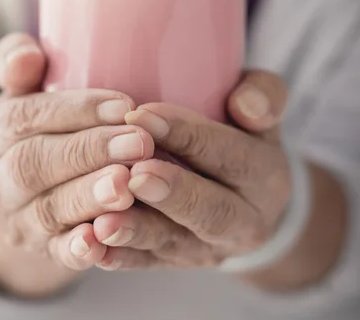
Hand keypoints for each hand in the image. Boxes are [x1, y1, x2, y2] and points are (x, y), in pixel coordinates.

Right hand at [0, 33, 154, 296]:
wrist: (25, 193)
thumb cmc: (38, 130)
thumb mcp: (22, 94)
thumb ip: (18, 64)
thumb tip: (28, 55)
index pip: (24, 117)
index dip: (74, 111)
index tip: (125, 105)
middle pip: (34, 164)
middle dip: (88, 152)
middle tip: (139, 144)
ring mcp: (13, 221)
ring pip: (47, 210)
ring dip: (88, 197)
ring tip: (128, 185)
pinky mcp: (39, 252)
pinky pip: (56, 255)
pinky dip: (78, 250)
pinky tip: (102, 242)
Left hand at [93, 71, 345, 289]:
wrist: (244, 198)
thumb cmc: (241, 138)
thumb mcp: (261, 113)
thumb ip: (264, 96)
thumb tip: (246, 106)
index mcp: (266, 177)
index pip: (230, 156)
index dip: (188, 136)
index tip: (142, 115)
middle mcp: (244, 222)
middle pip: (210, 212)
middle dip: (171, 193)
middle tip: (134, 174)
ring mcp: (207, 248)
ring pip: (172, 243)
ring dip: (137, 232)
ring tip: (103, 222)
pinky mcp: (175, 261)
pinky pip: (146, 263)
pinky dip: (118, 257)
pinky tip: (93, 248)